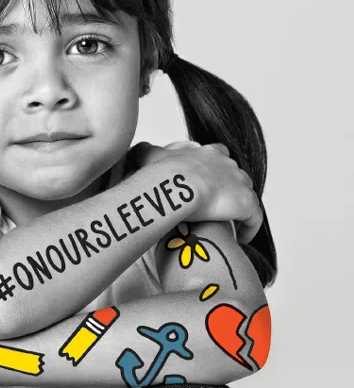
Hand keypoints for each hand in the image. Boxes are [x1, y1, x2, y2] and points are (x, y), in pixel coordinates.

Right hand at [130, 141, 261, 243]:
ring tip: (226, 224)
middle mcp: (229, 165)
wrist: (177, 185)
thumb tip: (134, 149)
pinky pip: (254, 218)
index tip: (207, 181)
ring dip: (238, 208)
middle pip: (235, 176)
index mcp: (209, 153)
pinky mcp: (246, 204)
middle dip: (228, 189)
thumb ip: (144, 151)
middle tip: (214, 206)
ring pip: (246, 195)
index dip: (214, 169)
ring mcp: (240, 184)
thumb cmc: (163, 172)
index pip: (219, 155)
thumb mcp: (149, 155)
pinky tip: (239, 238)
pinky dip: (249, 228)